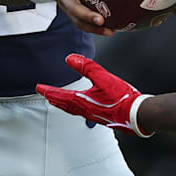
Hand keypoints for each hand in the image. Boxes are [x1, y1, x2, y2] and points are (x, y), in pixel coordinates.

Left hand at [36, 54, 153, 136]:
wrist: (136, 114)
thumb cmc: (121, 97)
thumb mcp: (103, 77)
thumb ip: (86, 67)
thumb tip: (69, 58)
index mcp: (82, 101)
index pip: (60, 95)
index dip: (48, 90)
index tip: (38, 87)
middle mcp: (85, 110)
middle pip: (64, 104)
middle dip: (54, 98)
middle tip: (45, 94)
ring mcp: (93, 114)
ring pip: (72, 109)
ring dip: (63, 103)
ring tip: (60, 100)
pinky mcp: (101, 116)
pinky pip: (82, 111)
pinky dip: (75, 106)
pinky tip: (82, 104)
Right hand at [39, 0, 115, 35]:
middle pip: (72, 7)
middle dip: (85, 14)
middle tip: (100, 18)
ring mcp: (65, 5)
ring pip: (77, 20)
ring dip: (92, 28)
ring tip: (109, 30)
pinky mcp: (70, 13)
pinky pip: (81, 24)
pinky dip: (95, 30)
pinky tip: (110, 30)